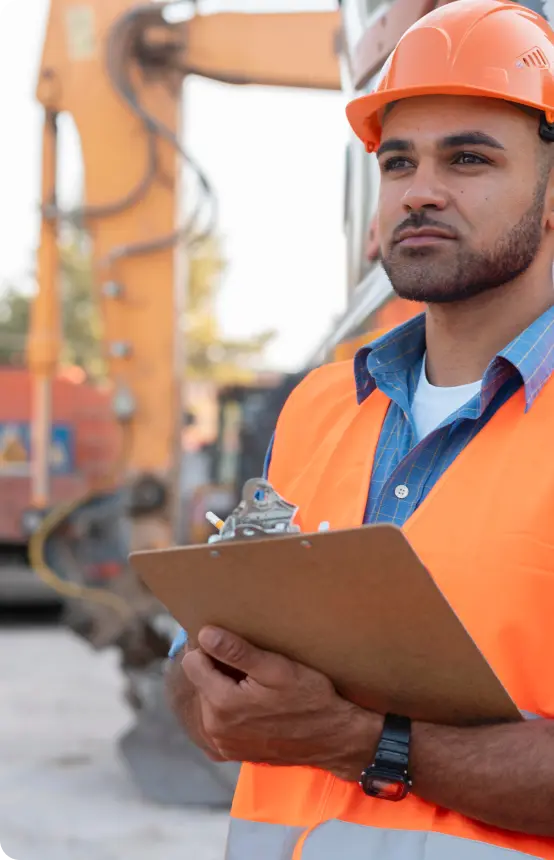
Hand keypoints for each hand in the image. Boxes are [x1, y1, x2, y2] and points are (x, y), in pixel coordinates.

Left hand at [181, 626, 381, 779]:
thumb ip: (237, 651)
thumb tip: (204, 634)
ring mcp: (223, 745)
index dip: (209, 648)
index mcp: (221, 704)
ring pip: (207, 701)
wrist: (333, 739)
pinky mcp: (232, 752)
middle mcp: (214, 729)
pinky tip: (253, 703)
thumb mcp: (277, 668)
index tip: (231, 644)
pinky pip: (217, 721)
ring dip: (222, 688)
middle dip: (216, 668)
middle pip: (199, 682)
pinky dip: (228, 708)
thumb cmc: (310, 699)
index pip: (192, 663)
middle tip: (247, 663)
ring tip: (252, 682)